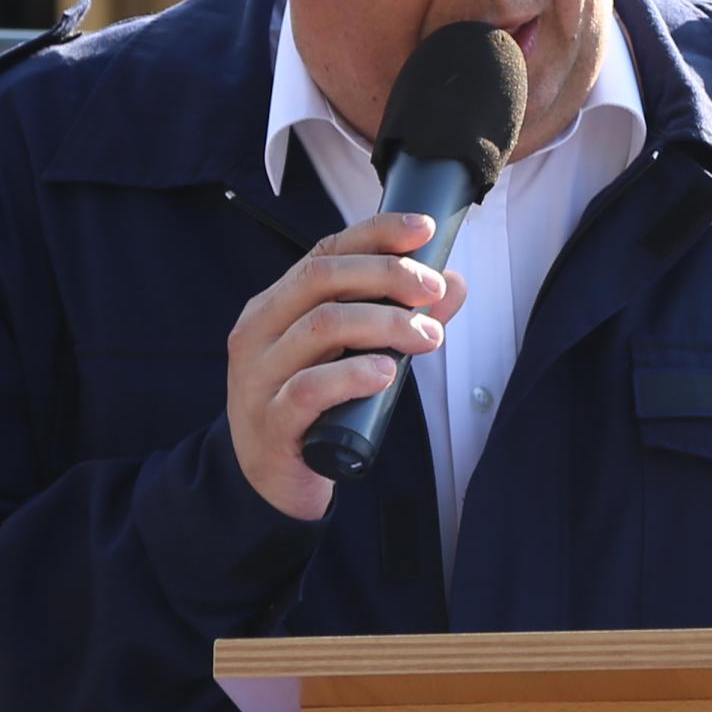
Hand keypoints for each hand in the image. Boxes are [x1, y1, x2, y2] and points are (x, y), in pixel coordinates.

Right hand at [225, 212, 469, 521]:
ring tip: (427, 337)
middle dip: (388, 275)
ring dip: (385, 323)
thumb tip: (452, 284)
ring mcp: (258, 376)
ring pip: (320, 326)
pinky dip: (352, 375)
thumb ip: (398, 319)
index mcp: (275, 306)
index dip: (376, 234)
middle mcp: (259, 332)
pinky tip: (385, 373)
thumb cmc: (312, 409)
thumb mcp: (351, 356)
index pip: (324, 251)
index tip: (425, 229)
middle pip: (322, 279)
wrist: (268, 482)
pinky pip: (308, 389)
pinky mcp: (270, 422)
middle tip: (433, 292)